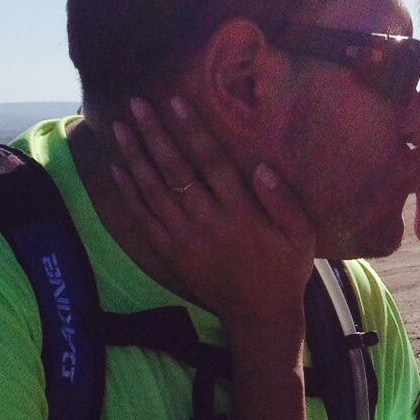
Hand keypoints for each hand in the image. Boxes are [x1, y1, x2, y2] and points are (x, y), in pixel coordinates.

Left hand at [110, 93, 315, 324]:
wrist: (260, 316)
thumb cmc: (285, 269)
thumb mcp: (302, 236)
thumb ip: (284, 201)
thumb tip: (261, 167)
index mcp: (242, 212)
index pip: (212, 163)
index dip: (193, 131)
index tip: (175, 102)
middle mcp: (210, 221)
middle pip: (176, 170)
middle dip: (154, 135)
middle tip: (135, 104)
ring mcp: (186, 239)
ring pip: (154, 191)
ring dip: (135, 157)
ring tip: (119, 128)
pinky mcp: (172, 254)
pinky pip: (145, 219)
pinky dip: (130, 194)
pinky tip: (117, 169)